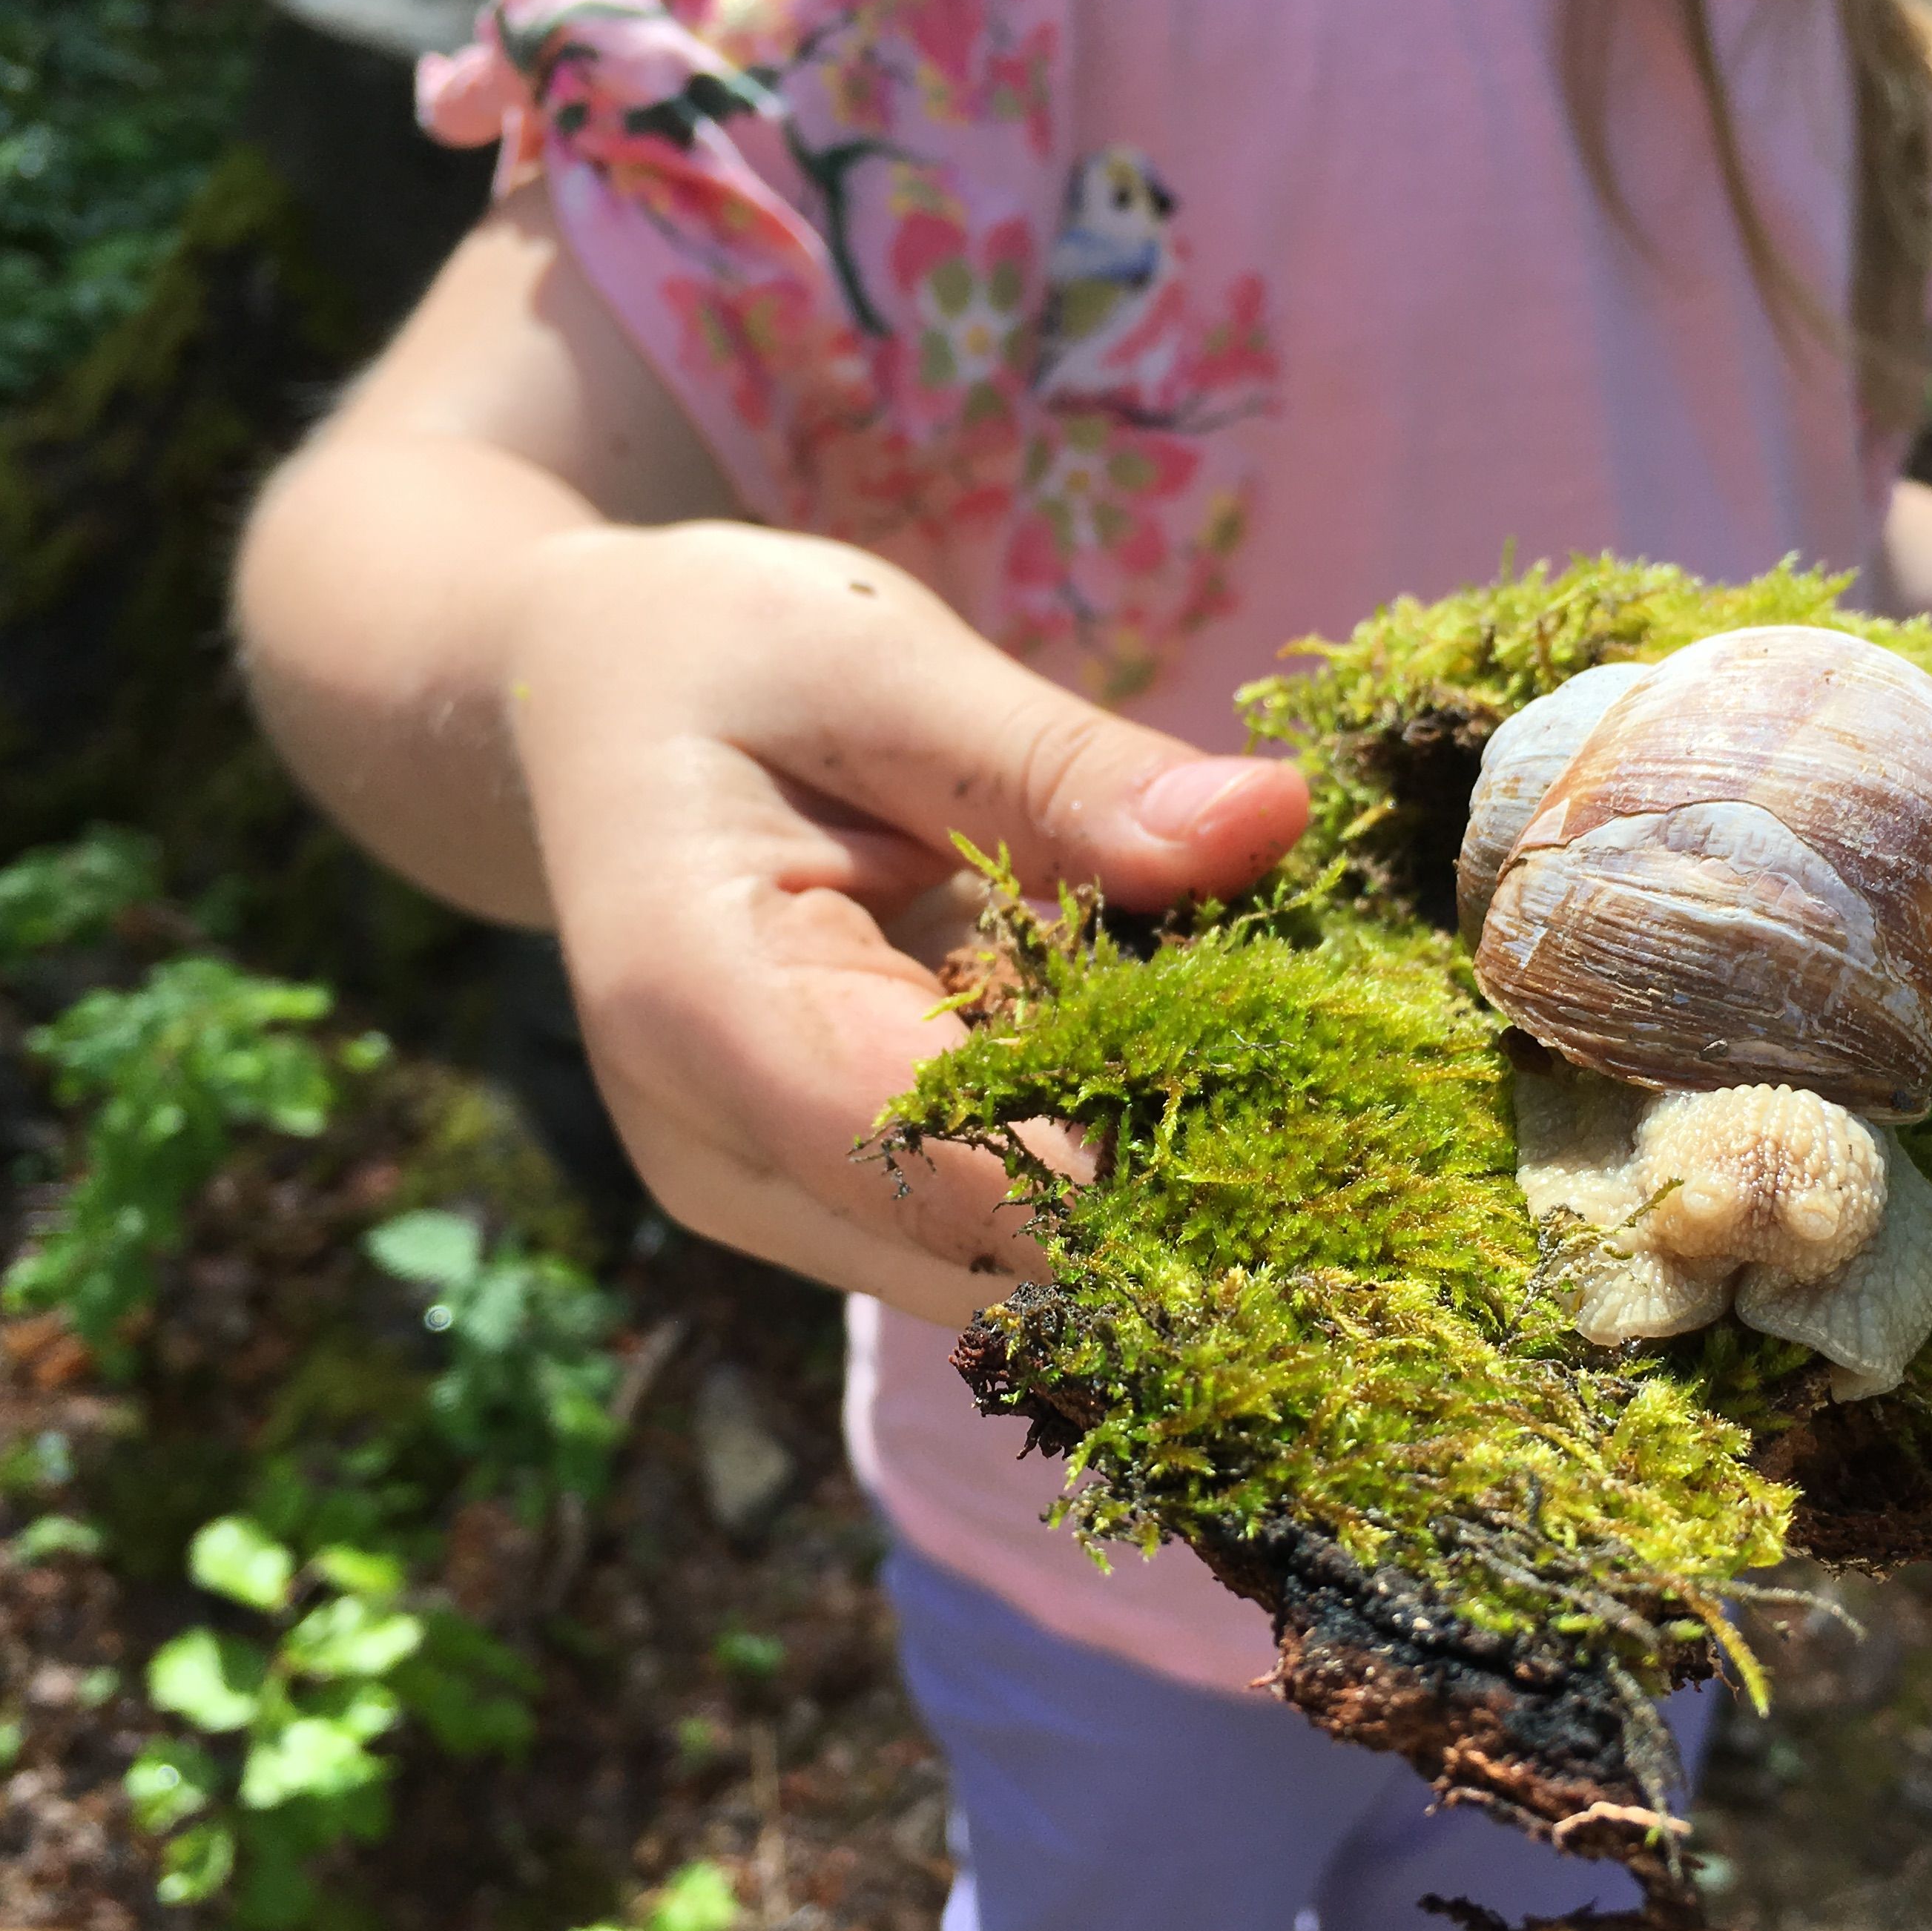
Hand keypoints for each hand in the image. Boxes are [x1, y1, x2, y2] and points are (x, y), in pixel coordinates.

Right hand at [503, 520, 1308, 1326]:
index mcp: (696, 998)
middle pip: (977, 1253)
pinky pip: (978, 1231)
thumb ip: (1063, 765)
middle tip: (1355, 1116)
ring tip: (1296, 1098)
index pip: (939, 1148)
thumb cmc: (719, 655)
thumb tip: (1270, 822)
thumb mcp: (885, 664)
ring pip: (993, 1275)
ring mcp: (755, 1194)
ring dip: (1143, 1203)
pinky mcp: (812, 1200)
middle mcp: (711, 1146)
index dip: (1132, 1168)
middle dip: (1168, 1204)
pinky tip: (1193, 1087)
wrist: (577, 709)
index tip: (1320, 1125)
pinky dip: (1093, 1174)